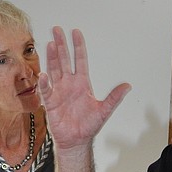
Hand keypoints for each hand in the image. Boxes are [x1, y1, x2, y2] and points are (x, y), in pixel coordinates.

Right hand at [38, 28, 130, 151]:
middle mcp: (69, 84)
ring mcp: (59, 91)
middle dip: (61, 45)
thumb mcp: (104, 110)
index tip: (76, 32)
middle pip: (64, 60)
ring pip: (54, 70)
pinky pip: (46, 90)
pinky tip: (43, 75)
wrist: (76, 141)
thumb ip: (114, 97)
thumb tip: (128, 86)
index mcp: (82, 84)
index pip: (80, 60)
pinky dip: (44, 83)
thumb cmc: (88, 126)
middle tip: (57, 30)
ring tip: (50, 44)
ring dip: (51, 57)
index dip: (78, 46)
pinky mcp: (51, 102)